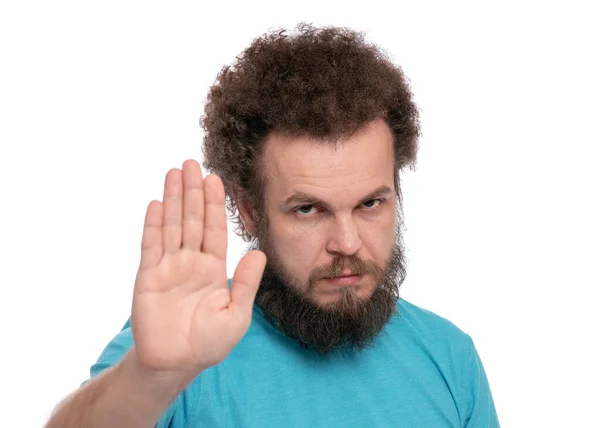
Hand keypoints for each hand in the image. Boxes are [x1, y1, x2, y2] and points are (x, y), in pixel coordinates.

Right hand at [130, 160, 265, 381]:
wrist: (175, 363)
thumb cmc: (208, 343)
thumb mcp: (236, 314)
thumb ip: (245, 283)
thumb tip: (260, 253)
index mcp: (213, 268)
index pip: (215, 229)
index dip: (215, 204)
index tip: (215, 179)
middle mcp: (190, 262)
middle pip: (192, 220)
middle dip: (193, 192)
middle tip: (191, 162)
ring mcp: (168, 267)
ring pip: (172, 225)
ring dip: (173, 199)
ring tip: (174, 172)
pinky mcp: (148, 276)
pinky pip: (151, 245)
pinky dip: (153, 225)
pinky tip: (157, 203)